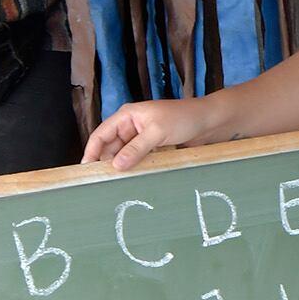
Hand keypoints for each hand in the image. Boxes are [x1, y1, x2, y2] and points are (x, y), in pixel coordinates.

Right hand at [81, 97, 225, 169]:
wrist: (211, 121)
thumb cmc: (185, 117)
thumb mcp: (158, 132)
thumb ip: (136, 149)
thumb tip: (116, 165)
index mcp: (127, 116)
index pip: (101, 134)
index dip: (92, 151)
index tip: (87, 168)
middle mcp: (132, 127)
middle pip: (111, 147)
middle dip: (108, 162)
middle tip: (103, 182)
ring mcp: (143, 138)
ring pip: (125, 156)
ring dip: (123, 167)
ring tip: (117, 183)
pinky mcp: (154, 148)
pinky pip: (139, 160)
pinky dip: (136, 168)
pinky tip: (134, 179)